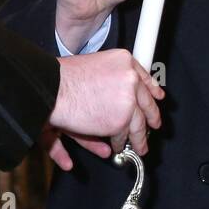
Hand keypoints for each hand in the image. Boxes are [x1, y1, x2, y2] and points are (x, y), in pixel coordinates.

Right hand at [46, 48, 162, 167]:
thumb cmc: (63, 78)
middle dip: (152, 117)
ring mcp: (128, 100)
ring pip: (139, 124)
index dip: (152, 90)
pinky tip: (115, 147)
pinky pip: (123, 136)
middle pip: (147, 102)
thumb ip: (114, 79)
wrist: (51, 88)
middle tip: (154, 124)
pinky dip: (117, 143)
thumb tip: (128, 95)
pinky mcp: (121, 121)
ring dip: (138, 138)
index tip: (157, 97)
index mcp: (124, 61)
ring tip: (139, 146)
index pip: (145, 77)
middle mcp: (130, 78)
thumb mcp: (95, 67)